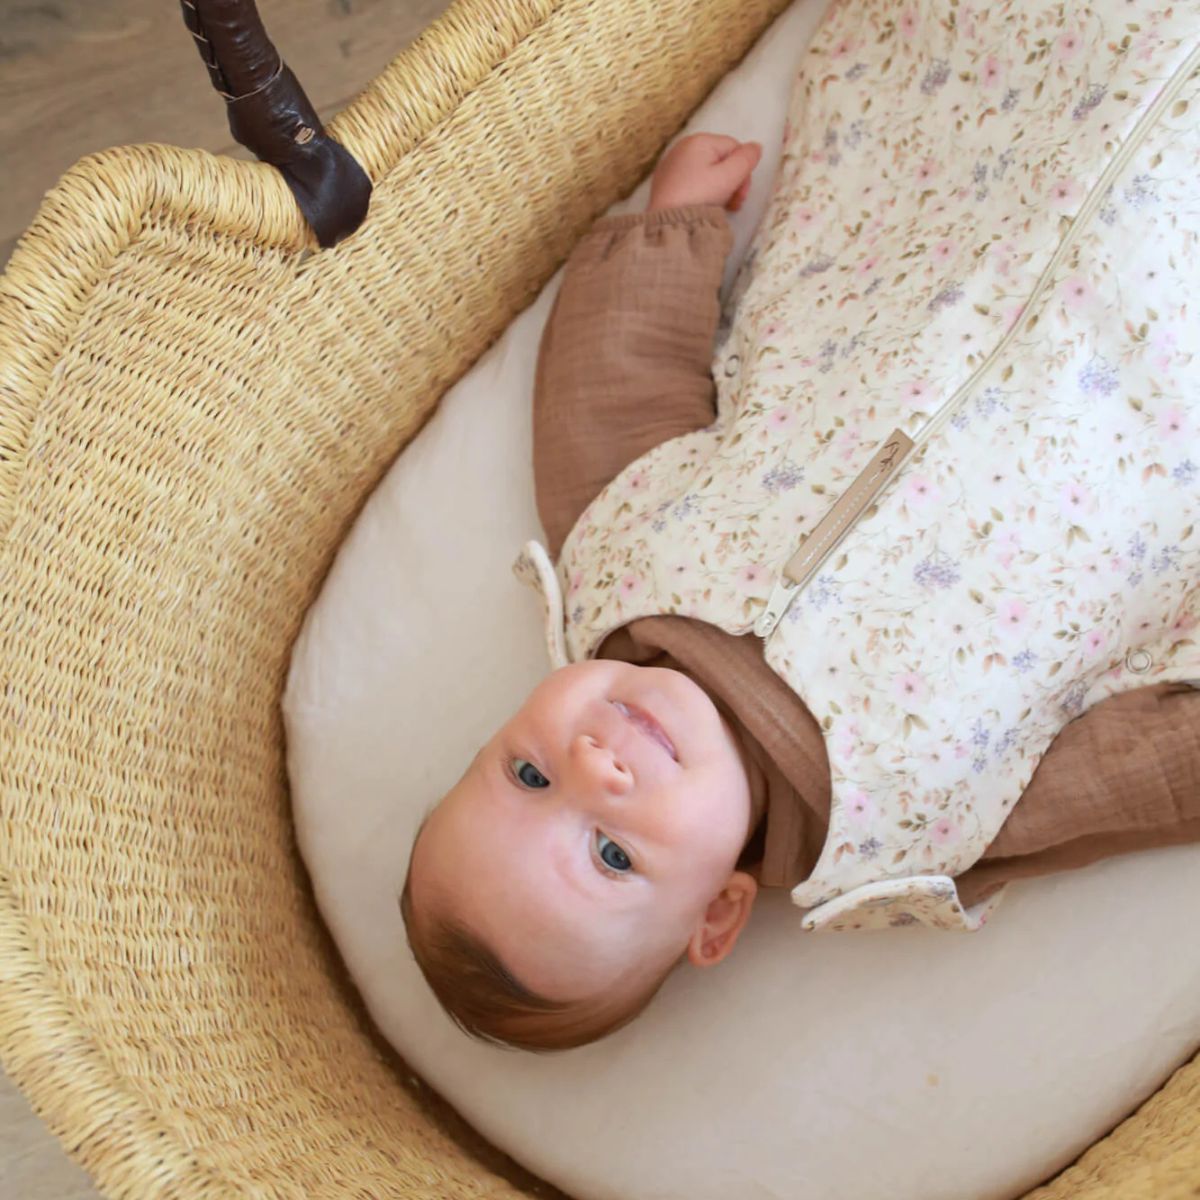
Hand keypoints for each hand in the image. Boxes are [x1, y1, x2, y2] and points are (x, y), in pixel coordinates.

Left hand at [646, 133, 763, 213]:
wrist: (668, 223)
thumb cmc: (700, 197)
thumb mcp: (729, 176)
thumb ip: (746, 158)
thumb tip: (756, 146)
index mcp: (699, 140)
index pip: (734, 148)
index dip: (743, 171)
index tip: (742, 195)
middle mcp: (683, 147)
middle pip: (720, 160)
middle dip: (732, 181)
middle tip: (734, 204)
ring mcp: (671, 164)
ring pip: (706, 172)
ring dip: (719, 189)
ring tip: (719, 207)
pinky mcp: (664, 182)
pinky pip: (691, 181)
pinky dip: (701, 192)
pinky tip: (702, 207)